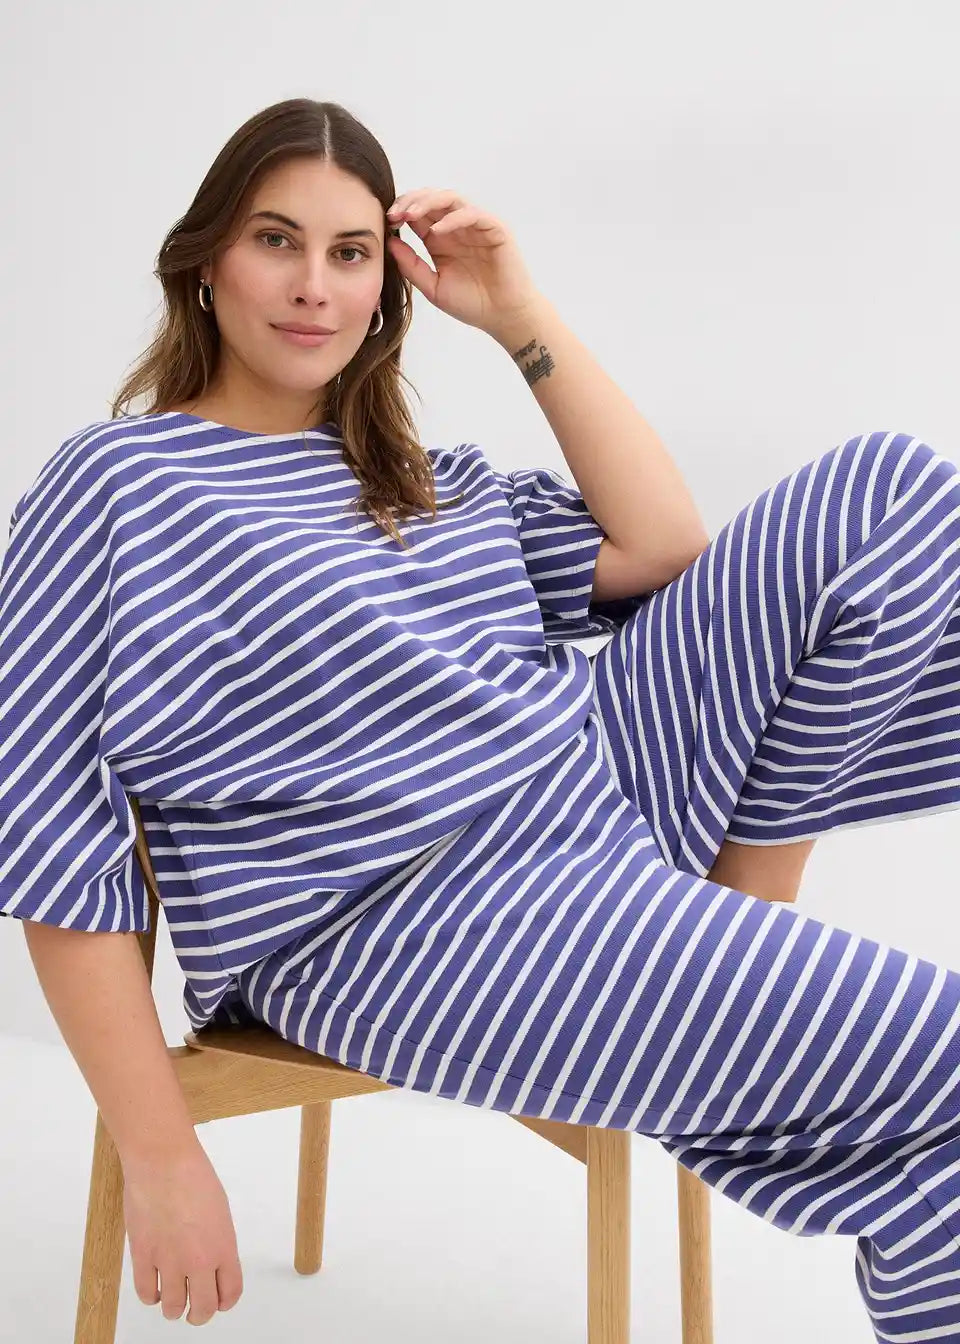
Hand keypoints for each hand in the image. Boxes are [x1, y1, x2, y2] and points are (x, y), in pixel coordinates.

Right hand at [122, 1145, 242, 1325]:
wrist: (163, 1161)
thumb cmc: (193, 1176)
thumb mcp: (220, 1211)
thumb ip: (218, 1242)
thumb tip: (212, 1264)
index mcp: (223, 1246)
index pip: (230, 1292)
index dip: (225, 1302)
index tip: (219, 1301)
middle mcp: (198, 1259)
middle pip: (203, 1309)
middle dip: (200, 1314)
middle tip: (195, 1311)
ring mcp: (168, 1261)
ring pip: (173, 1309)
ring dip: (175, 1309)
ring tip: (173, 1300)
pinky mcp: (142, 1257)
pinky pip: (147, 1294)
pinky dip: (152, 1296)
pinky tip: (155, 1287)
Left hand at [386, 187, 542, 338]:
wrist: (503, 317)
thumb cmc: (473, 304)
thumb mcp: (432, 287)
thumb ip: (411, 265)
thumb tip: (389, 242)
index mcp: (441, 238)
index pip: (418, 213)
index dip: (401, 211)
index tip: (386, 221)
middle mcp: (457, 227)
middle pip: (431, 199)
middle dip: (410, 201)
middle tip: (394, 213)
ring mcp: (476, 226)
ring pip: (450, 199)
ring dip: (428, 202)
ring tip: (411, 214)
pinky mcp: (495, 229)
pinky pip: (472, 214)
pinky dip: (454, 218)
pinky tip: (437, 230)